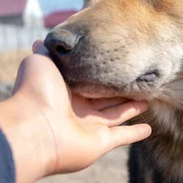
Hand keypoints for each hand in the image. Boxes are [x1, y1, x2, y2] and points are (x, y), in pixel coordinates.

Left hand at [0, 41, 151, 182]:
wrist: (34, 128)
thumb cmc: (35, 91)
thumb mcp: (40, 61)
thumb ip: (47, 51)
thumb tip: (42, 40)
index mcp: (64, 90)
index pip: (87, 78)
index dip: (101, 69)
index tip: (116, 58)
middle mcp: (77, 109)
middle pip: (104, 96)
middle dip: (119, 89)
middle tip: (136, 78)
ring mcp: (89, 127)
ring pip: (115, 114)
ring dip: (131, 108)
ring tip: (146, 98)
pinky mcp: (100, 143)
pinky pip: (122, 136)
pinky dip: (135, 134)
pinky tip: (148, 130)